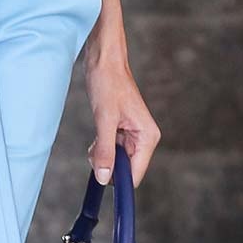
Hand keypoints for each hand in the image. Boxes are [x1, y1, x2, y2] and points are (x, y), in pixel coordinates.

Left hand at [84, 23, 160, 186]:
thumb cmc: (108, 82)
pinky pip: (110, 149)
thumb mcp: (104, 118)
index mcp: (147, 136)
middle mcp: (143, 138)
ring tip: (96, 135)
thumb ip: (104, 150)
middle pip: (125, 169)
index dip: (119, 181)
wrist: (103, 59)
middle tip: (95, 148)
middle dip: (107, 164)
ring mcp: (132, 135)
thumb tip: (104, 178)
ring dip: (101, 155)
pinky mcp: (121, 130)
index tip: (100, 182)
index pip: (135, 174)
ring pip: (116, 160)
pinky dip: (100, 147)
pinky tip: (96, 133)